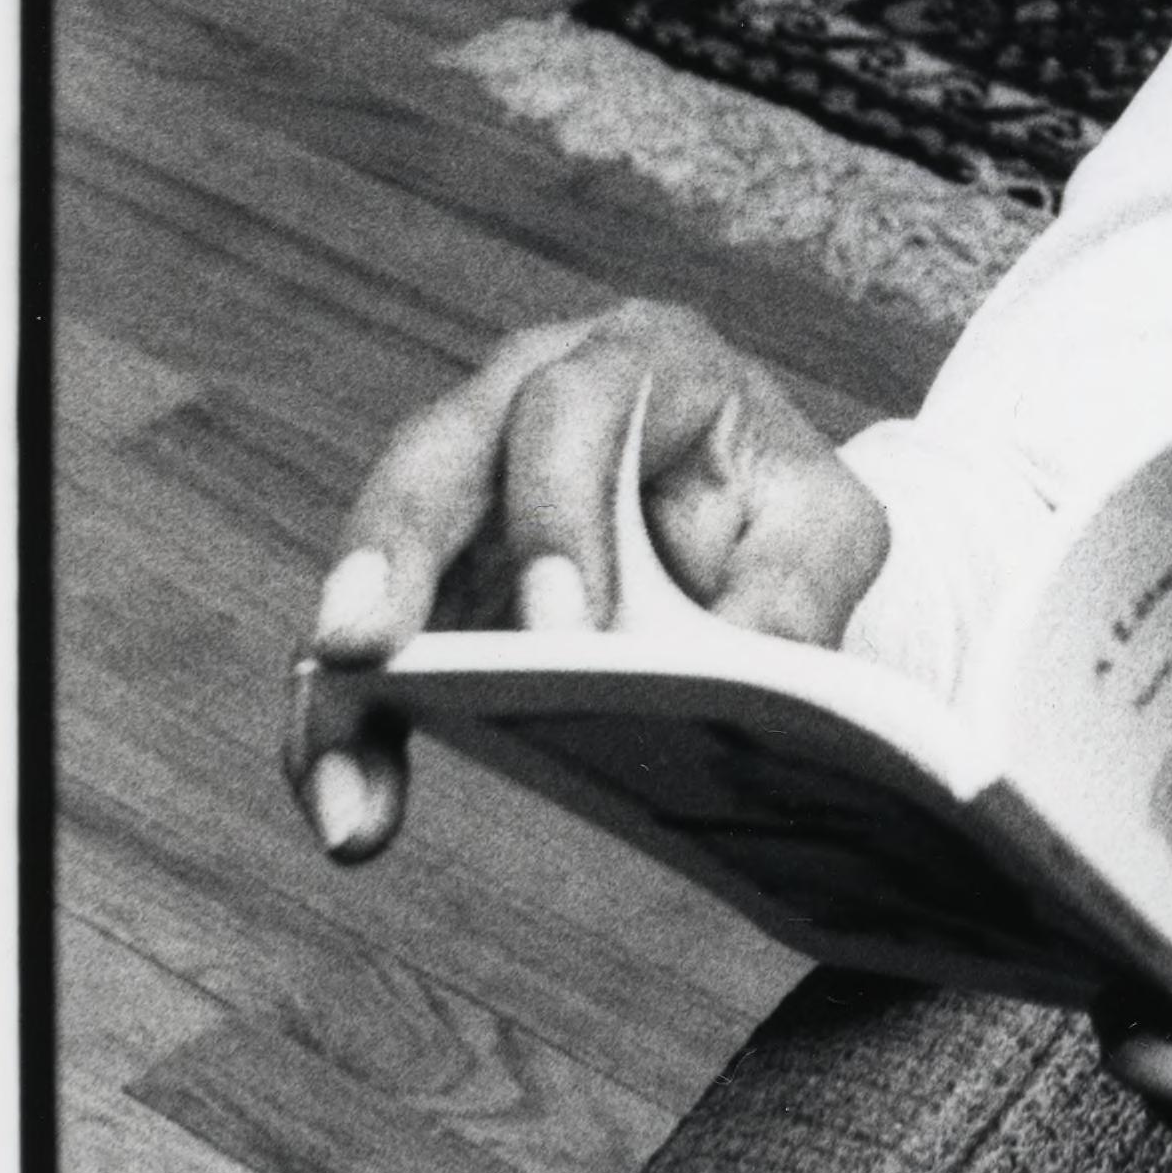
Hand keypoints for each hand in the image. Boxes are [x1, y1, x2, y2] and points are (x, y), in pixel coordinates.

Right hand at [283, 296, 888, 862]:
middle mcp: (525, 398)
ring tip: (344, 785)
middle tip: (365, 650)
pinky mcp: (420, 580)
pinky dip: (347, 731)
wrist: (742, 531)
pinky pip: (360, 652)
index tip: (562, 630)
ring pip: (376, 560)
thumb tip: (748, 660)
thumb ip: (800, 582)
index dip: (557, 513)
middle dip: (396, 552)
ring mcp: (460, 488)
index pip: (578, 409)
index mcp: (643, 360)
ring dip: (347, 675)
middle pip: (437, 455)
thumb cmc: (776, 509)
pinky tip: (355, 812)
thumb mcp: (827, 529)